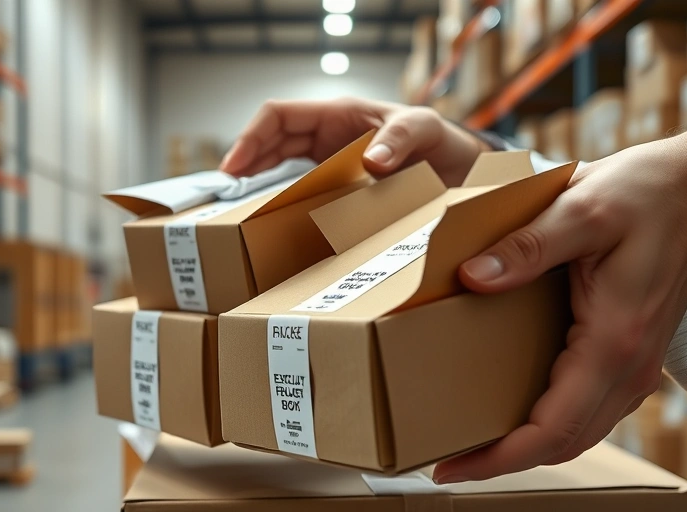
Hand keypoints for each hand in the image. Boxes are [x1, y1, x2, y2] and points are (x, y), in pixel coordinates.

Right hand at [219, 98, 487, 186]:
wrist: (461, 170)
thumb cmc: (442, 141)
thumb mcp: (426, 128)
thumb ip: (401, 138)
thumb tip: (369, 162)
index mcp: (340, 114)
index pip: (279, 116)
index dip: (251, 137)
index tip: (235, 167)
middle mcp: (329, 136)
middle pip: (271, 142)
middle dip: (245, 162)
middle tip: (226, 196)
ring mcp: (331, 162)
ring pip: (280, 167)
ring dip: (259, 183)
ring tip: (238, 210)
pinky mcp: (339, 186)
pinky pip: (301, 188)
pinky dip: (283, 200)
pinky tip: (274, 221)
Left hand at [432, 136, 686, 482]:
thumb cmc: (646, 194)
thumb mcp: (581, 209)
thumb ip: (526, 246)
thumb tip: (472, 277)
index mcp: (615, 341)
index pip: (551, 428)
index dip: (498, 457)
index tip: (449, 467)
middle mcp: (630, 368)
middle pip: (563, 445)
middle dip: (502, 462)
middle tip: (443, 464)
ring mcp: (636, 366)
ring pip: (577, 434)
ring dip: (525, 448)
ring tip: (469, 444)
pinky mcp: (632, 356)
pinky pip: (587, 411)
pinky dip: (548, 425)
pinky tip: (512, 411)